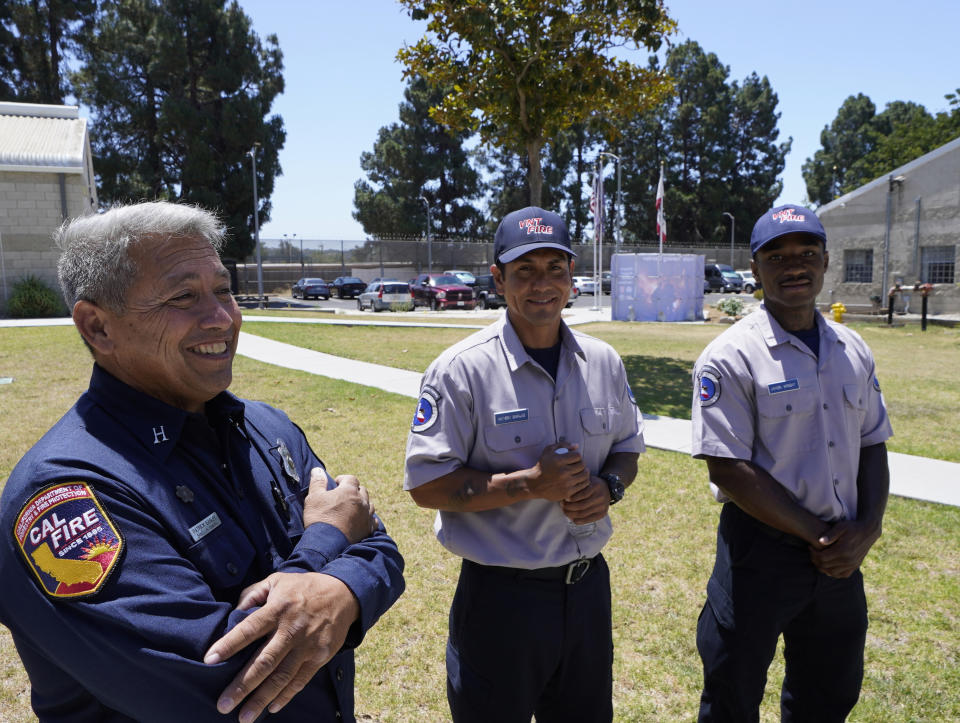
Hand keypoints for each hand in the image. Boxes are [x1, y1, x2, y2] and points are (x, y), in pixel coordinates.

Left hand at [204, 572, 359, 721]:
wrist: (344, 594)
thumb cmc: (303, 587)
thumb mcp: (277, 580)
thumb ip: (252, 595)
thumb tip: (234, 614)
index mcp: (278, 608)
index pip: (249, 628)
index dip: (229, 644)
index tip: (209, 660)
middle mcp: (292, 629)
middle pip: (264, 661)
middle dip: (242, 685)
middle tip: (223, 704)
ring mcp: (307, 645)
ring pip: (282, 677)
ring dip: (261, 699)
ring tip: (244, 717)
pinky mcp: (320, 656)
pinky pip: (301, 680)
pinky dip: (286, 695)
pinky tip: (271, 707)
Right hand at [302, 468, 376, 542]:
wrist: (327, 544)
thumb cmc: (319, 518)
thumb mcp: (313, 498)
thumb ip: (318, 482)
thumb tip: (318, 469)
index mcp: (349, 491)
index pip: (351, 478)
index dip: (343, 479)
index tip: (336, 484)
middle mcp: (361, 501)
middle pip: (362, 490)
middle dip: (354, 491)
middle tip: (343, 496)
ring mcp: (366, 515)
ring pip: (369, 504)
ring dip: (362, 504)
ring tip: (352, 508)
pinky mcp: (368, 529)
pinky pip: (372, 520)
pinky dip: (367, 518)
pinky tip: (361, 521)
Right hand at [528, 443, 590, 501]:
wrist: (535, 484)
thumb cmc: (543, 465)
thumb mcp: (548, 451)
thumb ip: (562, 445)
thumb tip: (576, 445)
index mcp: (558, 461)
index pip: (578, 456)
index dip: (577, 456)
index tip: (574, 458)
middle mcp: (563, 472)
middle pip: (582, 465)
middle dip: (582, 464)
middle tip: (579, 465)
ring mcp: (566, 483)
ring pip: (584, 476)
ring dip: (584, 473)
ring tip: (581, 472)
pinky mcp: (568, 492)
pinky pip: (582, 486)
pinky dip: (582, 482)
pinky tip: (578, 480)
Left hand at [561, 476, 609, 523]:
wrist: (608, 489)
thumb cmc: (592, 484)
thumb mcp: (586, 480)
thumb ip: (578, 484)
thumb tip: (564, 492)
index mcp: (596, 486)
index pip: (582, 495)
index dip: (571, 498)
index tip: (564, 498)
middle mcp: (601, 497)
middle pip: (582, 505)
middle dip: (569, 507)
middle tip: (562, 505)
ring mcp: (603, 506)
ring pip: (583, 513)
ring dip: (571, 514)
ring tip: (565, 511)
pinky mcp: (602, 514)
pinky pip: (588, 520)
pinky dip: (578, 520)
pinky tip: (572, 518)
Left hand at [809, 520, 880, 577]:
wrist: (868, 531)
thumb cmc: (852, 527)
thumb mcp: (841, 527)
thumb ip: (830, 534)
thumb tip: (820, 541)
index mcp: (843, 550)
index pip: (822, 558)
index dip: (813, 553)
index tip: (810, 546)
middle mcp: (848, 560)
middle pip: (825, 566)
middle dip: (816, 560)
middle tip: (813, 553)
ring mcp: (853, 564)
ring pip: (833, 573)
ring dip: (823, 568)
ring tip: (819, 558)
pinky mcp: (856, 566)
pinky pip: (843, 575)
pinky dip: (834, 572)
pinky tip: (829, 565)